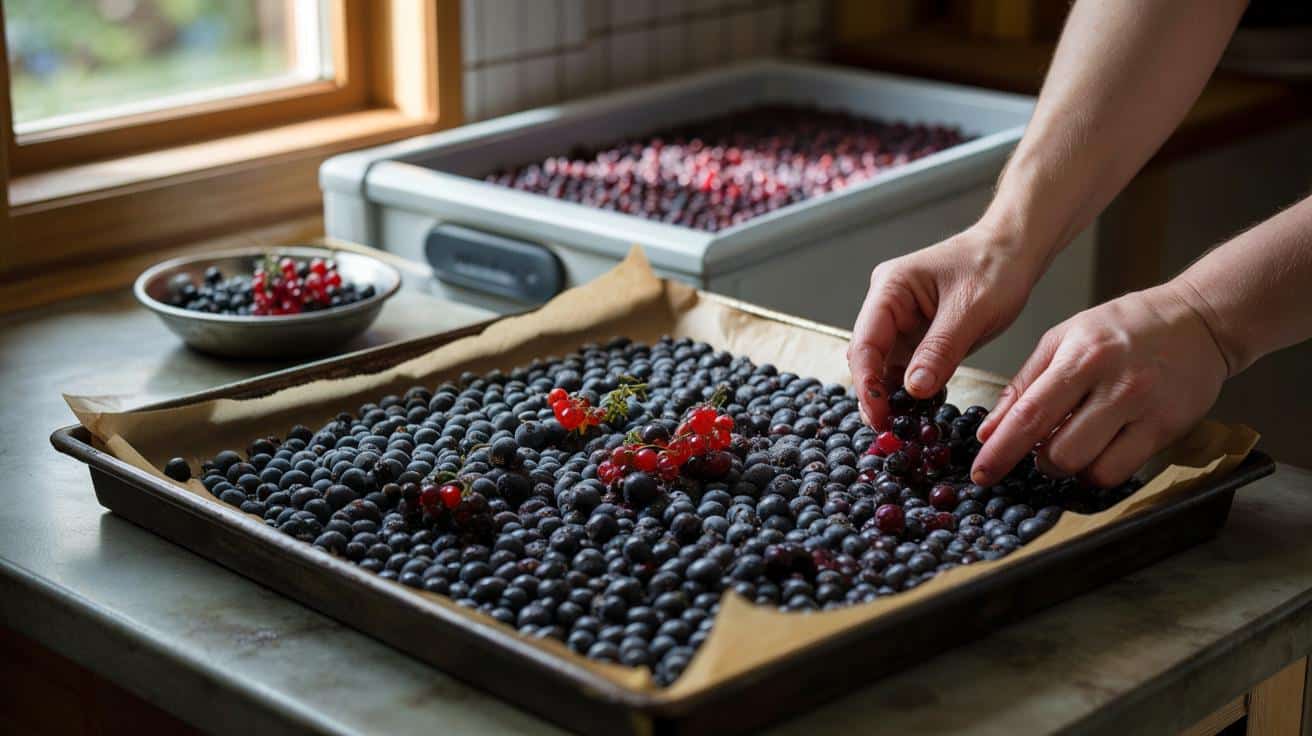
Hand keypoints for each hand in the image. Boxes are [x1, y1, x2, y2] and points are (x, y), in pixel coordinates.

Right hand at [847, 224, 1040, 428]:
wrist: (1014, 253)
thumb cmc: (994, 268)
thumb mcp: (971, 311)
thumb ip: (940, 350)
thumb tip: (914, 390)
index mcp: (890, 289)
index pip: (865, 342)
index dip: (867, 382)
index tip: (879, 415)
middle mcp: (887, 306)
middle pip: (868, 358)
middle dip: (876, 395)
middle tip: (890, 431)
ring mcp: (900, 323)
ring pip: (885, 368)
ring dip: (893, 398)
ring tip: (905, 428)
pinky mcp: (917, 337)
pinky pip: (906, 370)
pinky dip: (912, 393)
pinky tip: (920, 413)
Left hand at [972, 282, 1228, 486]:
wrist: (1198, 321)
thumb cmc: (1124, 327)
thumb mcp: (1063, 338)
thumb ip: (1023, 384)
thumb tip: (990, 431)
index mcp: (1082, 356)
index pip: (1031, 413)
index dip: (1002, 450)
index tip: (981, 472)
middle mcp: (1116, 385)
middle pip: (1061, 452)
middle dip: (1039, 461)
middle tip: (1040, 446)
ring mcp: (1146, 410)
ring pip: (1091, 469)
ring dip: (1069, 467)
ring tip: (1071, 444)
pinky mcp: (1168, 429)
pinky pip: (1120, 472)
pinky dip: (1098, 471)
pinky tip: (1097, 449)